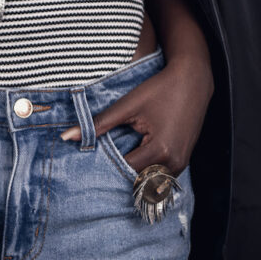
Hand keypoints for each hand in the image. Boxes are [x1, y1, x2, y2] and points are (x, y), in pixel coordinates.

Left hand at [59, 56, 213, 175]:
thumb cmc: (160, 89)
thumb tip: (67, 136)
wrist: (192, 81)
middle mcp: (173, 163)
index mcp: (160, 150)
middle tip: (100, 160)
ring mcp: (181, 164)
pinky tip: (134, 153)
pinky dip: (146, 169)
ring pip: (150, 181)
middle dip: (119, 172)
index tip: (91, 157)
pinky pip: (160, 174)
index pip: (125, 170)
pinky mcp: (183, 160)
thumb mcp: (128, 105)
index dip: (107, 165)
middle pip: (138, 180)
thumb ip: (99, 123)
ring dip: (134, 172)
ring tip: (117, 155)